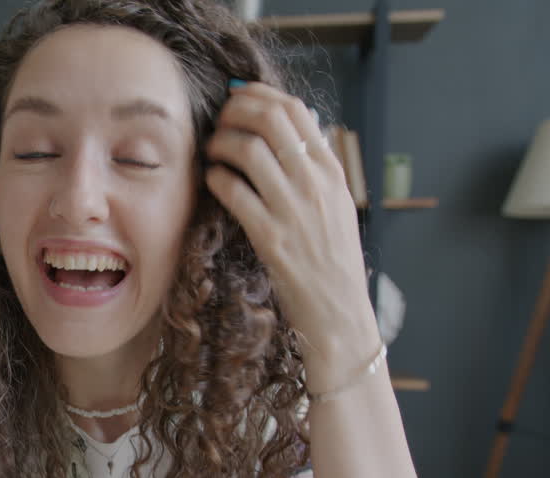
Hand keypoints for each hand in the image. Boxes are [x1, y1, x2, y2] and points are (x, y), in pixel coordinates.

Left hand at [203, 81, 381, 387]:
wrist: (338, 311)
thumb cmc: (331, 259)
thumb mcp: (334, 204)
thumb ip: (312, 168)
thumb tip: (284, 132)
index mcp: (332, 170)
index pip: (295, 109)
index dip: (258, 94)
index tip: (236, 98)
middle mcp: (315, 183)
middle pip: (269, 118)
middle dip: (233, 111)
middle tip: (218, 123)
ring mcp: (293, 209)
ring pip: (247, 149)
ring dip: (219, 143)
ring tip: (211, 153)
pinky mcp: (270, 237)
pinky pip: (233, 191)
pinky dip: (215, 178)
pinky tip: (212, 182)